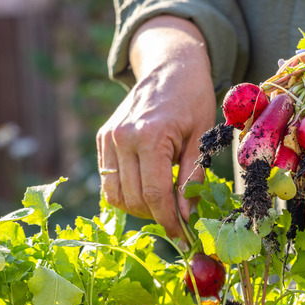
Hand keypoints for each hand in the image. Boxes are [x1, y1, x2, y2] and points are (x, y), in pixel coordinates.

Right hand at [96, 16, 215, 239]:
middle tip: (177, 221)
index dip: (169, 220)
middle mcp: (122, 138)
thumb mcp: (202, 139)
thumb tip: (186, 215)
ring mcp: (108, 138)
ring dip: (138, 208)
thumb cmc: (193, 100)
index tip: (183, 236)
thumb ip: (192, 178)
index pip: (154, 194)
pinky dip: (126, 192)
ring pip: (115, 195)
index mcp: (150, 136)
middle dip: (156, 216)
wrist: (169, 67)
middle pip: (133, 198)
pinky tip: (148, 188)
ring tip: (162, 204)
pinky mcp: (102, 139)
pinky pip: (108, 180)